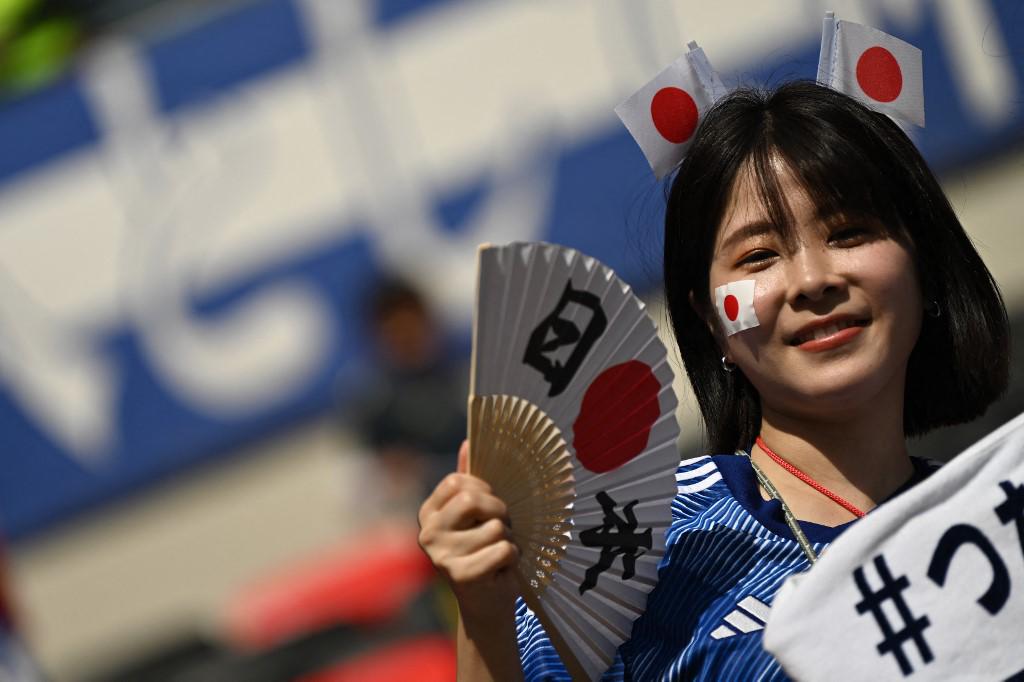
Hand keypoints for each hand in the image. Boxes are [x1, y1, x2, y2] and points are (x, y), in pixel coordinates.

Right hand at [418, 441, 519, 620]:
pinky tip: (502, 569)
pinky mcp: (460, 576)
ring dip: (509, 538)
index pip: (457, 482)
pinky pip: (504, 549)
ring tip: (499, 553)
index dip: (483, 490)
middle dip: (499, 511)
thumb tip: (468, 441)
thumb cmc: (484, 550)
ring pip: (495, 527)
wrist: (487, 604)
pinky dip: (513, 557)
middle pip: (473, 500)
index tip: (489, 507)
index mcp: (428, 514)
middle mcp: (427, 533)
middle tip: (502, 527)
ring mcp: (441, 556)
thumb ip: (469, 480)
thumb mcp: (475, 514)